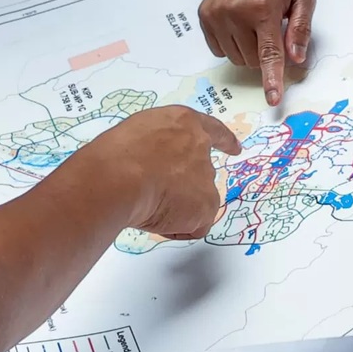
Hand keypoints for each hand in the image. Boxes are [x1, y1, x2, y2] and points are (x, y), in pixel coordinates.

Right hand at [92, 103, 243, 240]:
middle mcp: (200, 147)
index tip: (236, 148)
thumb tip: (155, 167)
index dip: (224, 140)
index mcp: (183, 123)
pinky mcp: (206, 206)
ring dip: (177, 207)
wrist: (118, 177)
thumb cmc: (116, 155)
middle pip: (201, 172)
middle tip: (156, 193)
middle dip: (184, 185)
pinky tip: (156, 219)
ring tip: (148, 204)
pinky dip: (178, 228)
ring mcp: (206, 177)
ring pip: (196, 201)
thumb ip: (156, 146)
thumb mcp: (137, 135)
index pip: (212, 130)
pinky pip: (195, 225)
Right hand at [199, 0, 313, 104]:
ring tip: (255, 23)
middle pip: (252, 59)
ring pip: (235, 57)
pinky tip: (239, 24)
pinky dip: (231, 44)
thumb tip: (296, 58)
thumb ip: (301, 28)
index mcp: (264, 8)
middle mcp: (237, 13)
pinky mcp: (205, 15)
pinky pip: (219, 48)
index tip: (272, 98)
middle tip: (270, 30)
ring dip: (248, 50)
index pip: (269, 53)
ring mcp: (217, 14)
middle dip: (264, 53)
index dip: (271, 79)